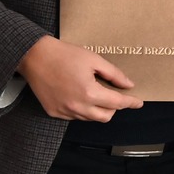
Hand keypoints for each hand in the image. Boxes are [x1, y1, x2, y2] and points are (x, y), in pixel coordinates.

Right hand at [17, 35, 142, 120]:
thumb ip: (114, 74)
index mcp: (89, 93)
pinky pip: (74, 117)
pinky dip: (82, 110)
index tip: (138, 102)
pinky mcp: (54, 112)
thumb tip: (128, 85)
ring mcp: (64, 111)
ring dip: (97, 109)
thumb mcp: (93, 60)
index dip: (130, 102)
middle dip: (113, 107)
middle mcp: (77, 106)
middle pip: (105, 116)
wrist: (34, 56)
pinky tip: (78, 96)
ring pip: (90, 118)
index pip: (117, 103)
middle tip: (112, 95)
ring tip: (94, 93)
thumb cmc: (64, 55)